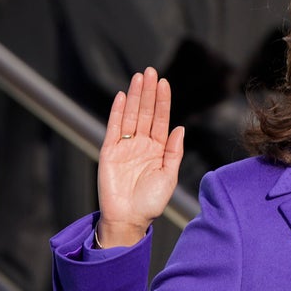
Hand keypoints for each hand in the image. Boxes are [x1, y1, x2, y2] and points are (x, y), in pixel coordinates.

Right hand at [96, 67, 184, 247]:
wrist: (129, 219)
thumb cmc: (151, 202)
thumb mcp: (169, 176)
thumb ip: (173, 151)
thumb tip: (180, 128)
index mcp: (158, 148)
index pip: (161, 119)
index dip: (162, 101)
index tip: (164, 82)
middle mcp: (142, 144)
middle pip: (146, 112)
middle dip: (148, 92)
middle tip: (150, 71)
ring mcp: (126, 146)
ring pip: (131, 115)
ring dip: (135, 96)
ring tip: (138, 77)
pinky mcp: (110, 152)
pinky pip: (114, 128)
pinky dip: (118, 112)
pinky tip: (123, 96)